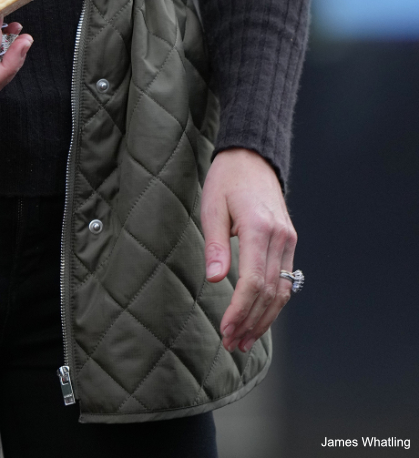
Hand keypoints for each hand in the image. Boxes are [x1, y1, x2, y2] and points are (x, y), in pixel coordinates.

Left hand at [201, 147, 297, 353]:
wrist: (252, 157)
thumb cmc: (227, 179)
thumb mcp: (212, 206)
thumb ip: (215, 244)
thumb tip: (214, 280)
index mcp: (260, 228)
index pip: (253, 282)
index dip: (240, 311)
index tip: (226, 330)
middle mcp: (280, 237)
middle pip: (270, 293)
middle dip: (251, 322)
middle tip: (231, 343)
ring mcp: (289, 240)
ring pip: (282, 291)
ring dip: (264, 319)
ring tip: (244, 340)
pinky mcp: (290, 242)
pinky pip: (285, 280)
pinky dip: (273, 303)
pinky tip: (259, 318)